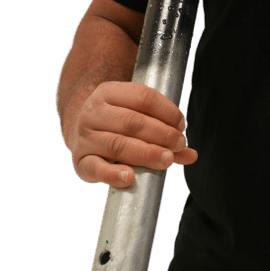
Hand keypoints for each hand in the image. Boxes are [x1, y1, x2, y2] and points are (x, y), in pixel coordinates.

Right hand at [68, 81, 197, 186]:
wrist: (77, 131)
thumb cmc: (115, 123)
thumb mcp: (135, 115)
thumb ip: (163, 131)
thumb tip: (192, 154)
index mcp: (109, 92)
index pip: (143, 97)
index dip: (167, 111)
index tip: (181, 125)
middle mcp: (93, 112)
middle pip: (132, 122)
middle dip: (161, 134)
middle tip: (179, 144)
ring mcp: (84, 137)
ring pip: (118, 144)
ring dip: (147, 153)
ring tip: (167, 159)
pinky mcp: (80, 161)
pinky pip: (96, 168)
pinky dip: (112, 174)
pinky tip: (130, 178)